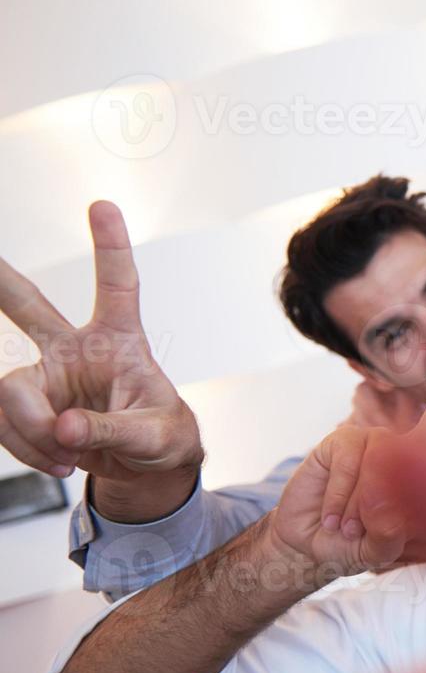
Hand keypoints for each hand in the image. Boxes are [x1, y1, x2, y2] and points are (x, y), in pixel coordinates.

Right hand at [0, 202, 201, 489]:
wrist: (145, 468)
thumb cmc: (163, 438)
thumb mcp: (154, 437)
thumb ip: (111, 430)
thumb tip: (61, 428)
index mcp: (121, 341)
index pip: (117, 286)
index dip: (110, 246)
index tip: (103, 204)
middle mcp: (77, 349)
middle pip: (30, 305)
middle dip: (1, 279)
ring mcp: (48, 375)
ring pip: (11, 392)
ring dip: (31, 432)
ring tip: (67, 454)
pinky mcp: (28, 405)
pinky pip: (5, 423)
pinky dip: (26, 449)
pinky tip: (57, 460)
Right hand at [267, 359, 425, 573]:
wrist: (311, 544)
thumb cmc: (355, 546)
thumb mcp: (380, 552)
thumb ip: (392, 538)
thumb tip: (396, 518)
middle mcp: (412, 456)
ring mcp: (379, 444)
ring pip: (381, 466)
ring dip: (363, 508)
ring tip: (350, 529)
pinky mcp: (346, 440)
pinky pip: (351, 466)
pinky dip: (340, 499)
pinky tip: (333, 517)